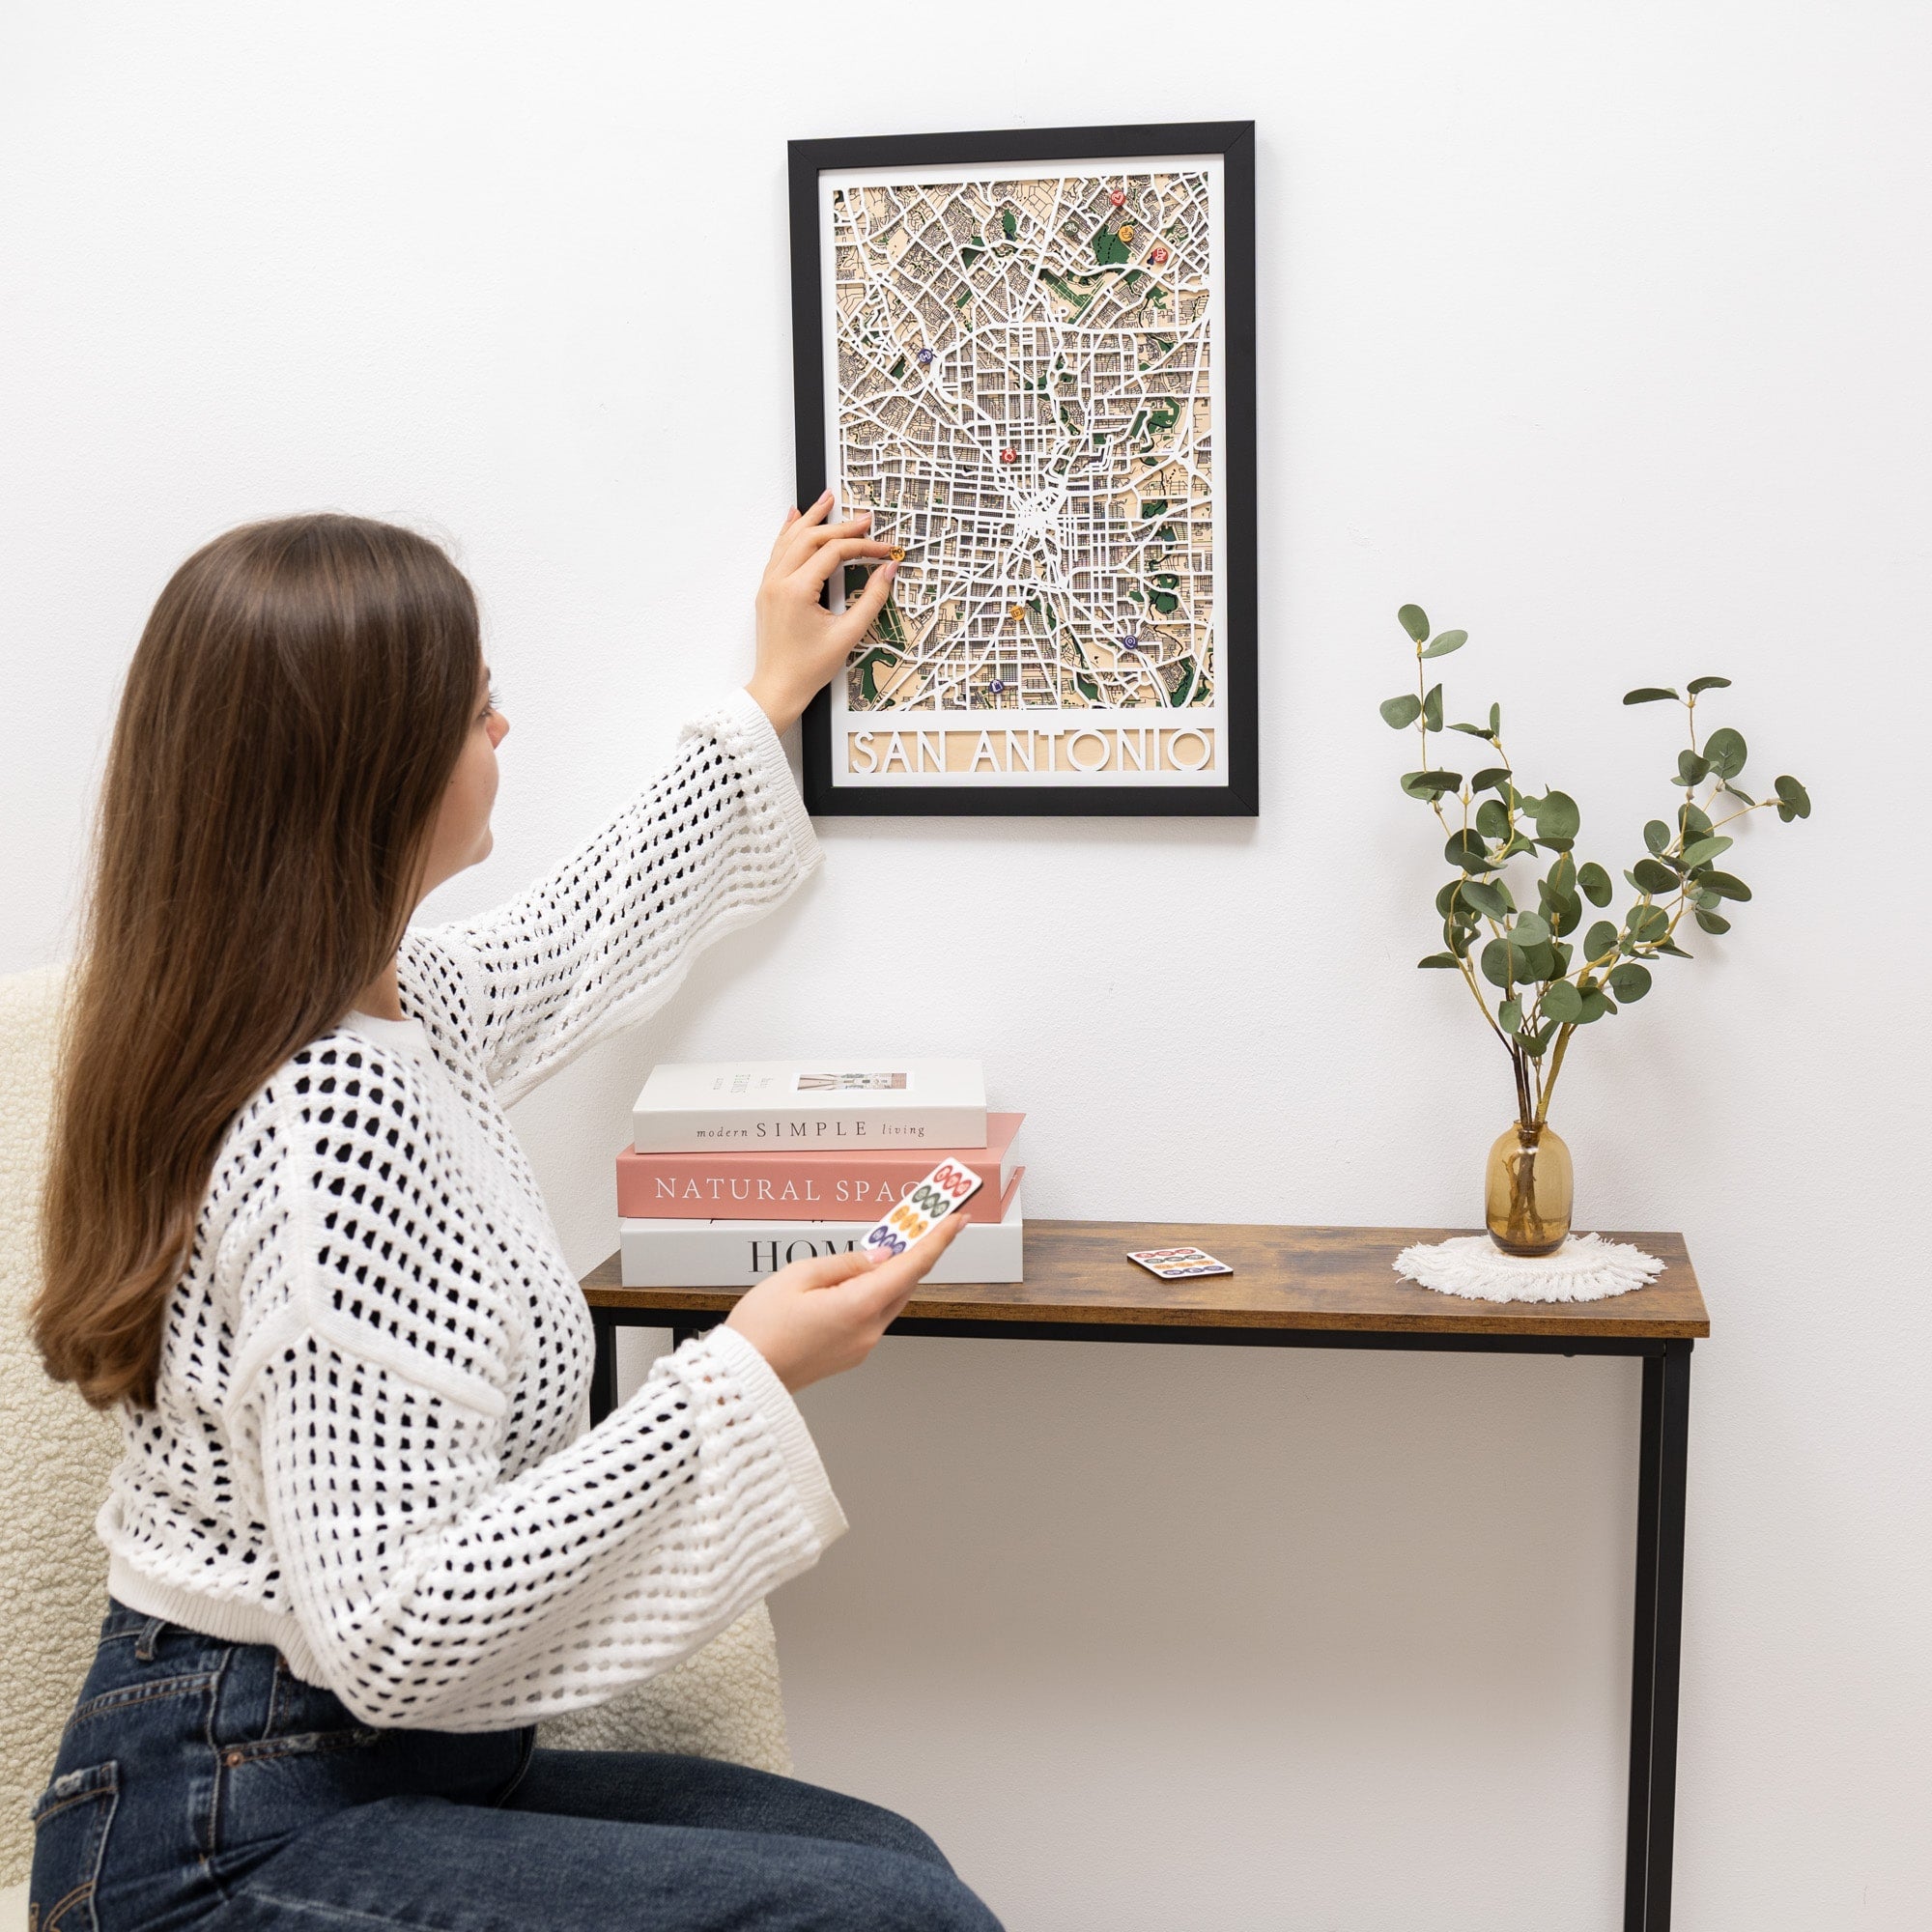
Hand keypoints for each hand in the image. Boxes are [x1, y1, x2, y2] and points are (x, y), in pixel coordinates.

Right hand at [724, 1211, 966, 1392]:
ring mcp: (861, 1346)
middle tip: (920, 1221)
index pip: (912, 1267)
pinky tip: (858, 1276)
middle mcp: (868, 1330)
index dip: (938, 1240)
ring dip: (892, 1272)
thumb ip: (845, 1263)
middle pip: (904, 1283)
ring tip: (884, 1244)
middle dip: (914, 1251)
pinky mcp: (850, 1354)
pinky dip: (874, 1292)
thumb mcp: (797, 1276)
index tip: (957, 1218)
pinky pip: (872, 1314)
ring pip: (888, 1299)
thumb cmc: (760, 1329)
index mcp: (859, 1307)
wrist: (742, 1379)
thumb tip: (879, 1258)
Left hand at [745, 492, 896, 732]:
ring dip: (811, 518)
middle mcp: (778, 582)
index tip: (885, 549)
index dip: (863, 546)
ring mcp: (769, 585)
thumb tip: (888, 570)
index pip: (834, 552)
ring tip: (828, 498)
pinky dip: (789, 532)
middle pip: (812, 538)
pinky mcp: (767, 591)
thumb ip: (872, 599)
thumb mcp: (848, 634)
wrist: (777, 688)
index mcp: (796, 590)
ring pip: (791, 539)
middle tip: (866, 518)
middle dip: (841, 525)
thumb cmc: (809, 668)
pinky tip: (795, 517)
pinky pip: (778, 552)